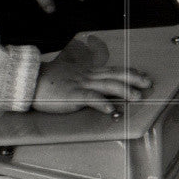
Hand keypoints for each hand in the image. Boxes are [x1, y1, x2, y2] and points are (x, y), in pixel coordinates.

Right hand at [32, 58, 152, 113]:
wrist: (30, 81)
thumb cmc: (48, 80)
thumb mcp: (69, 75)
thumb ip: (82, 77)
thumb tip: (92, 84)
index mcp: (87, 73)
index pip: (113, 70)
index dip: (129, 72)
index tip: (143, 75)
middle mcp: (87, 76)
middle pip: (115, 75)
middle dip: (134, 78)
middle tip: (149, 83)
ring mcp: (81, 85)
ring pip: (107, 85)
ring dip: (124, 90)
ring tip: (137, 96)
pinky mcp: (72, 95)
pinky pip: (89, 98)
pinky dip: (102, 103)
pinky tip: (112, 109)